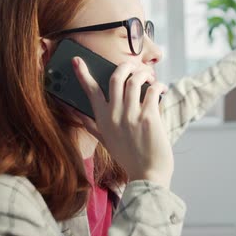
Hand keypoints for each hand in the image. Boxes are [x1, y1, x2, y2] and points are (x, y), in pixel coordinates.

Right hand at [72, 57, 173, 188]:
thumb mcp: (105, 141)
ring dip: (143, 74)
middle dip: (125, 66)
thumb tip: (75, 111)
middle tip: (132, 66)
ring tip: (149, 78)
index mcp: (102, 120)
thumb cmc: (128, 157)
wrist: (148, 175)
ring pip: (134, 80)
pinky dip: (158, 86)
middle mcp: (114, 116)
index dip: (83, 74)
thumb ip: (91, 124)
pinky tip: (161, 89)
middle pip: (115, 78)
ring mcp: (131, 116)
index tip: (77, 60)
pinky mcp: (148, 118)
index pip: (90, 92)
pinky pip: (152, 91)